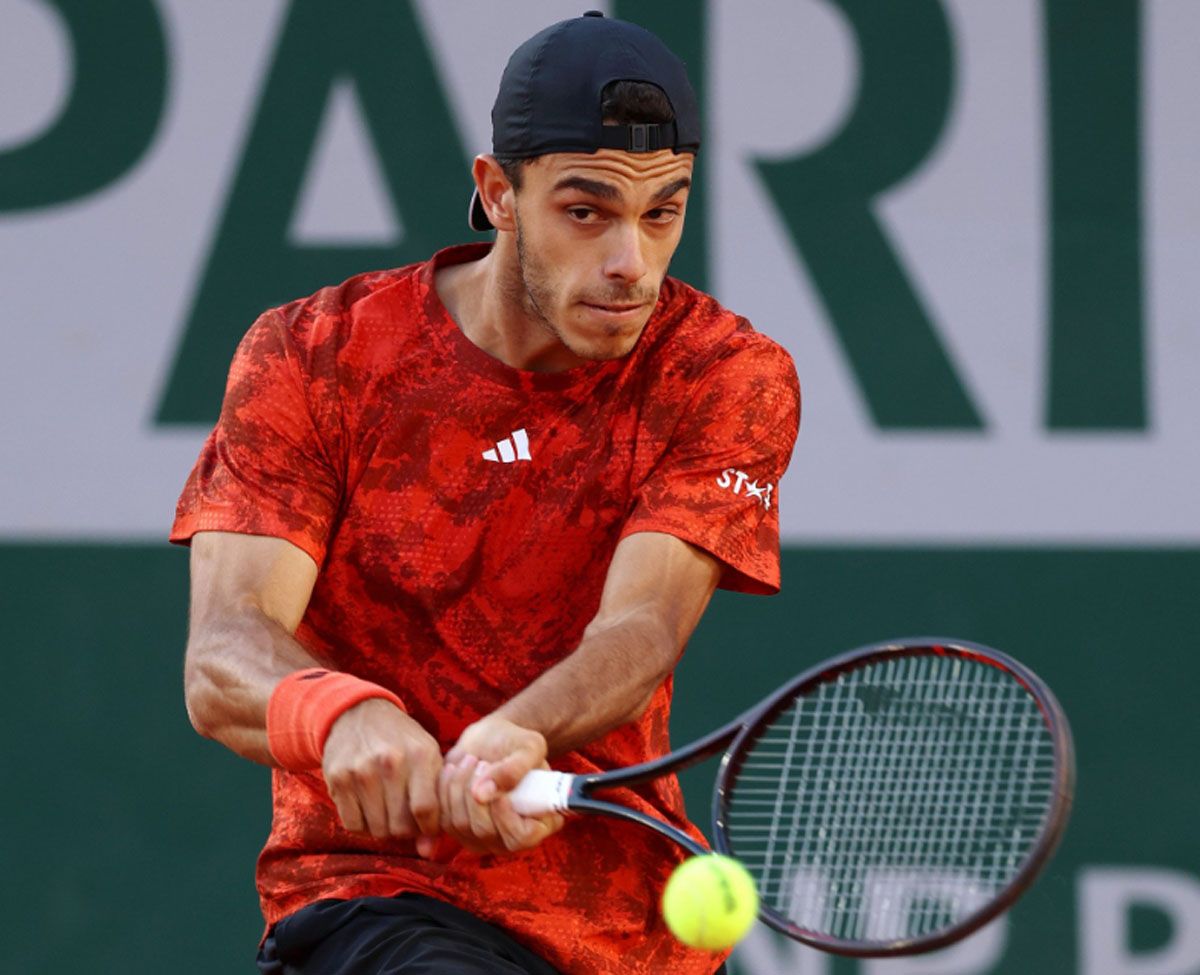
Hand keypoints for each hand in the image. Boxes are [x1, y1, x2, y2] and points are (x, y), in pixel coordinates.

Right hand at [321, 698, 442, 856]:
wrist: (358, 713)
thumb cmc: (401, 740)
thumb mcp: (426, 759)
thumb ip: (435, 802)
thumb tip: (427, 852)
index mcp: (420, 754)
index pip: (426, 810)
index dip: (429, 827)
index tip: (427, 824)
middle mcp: (390, 762)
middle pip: (400, 826)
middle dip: (406, 830)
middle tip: (405, 818)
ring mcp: (360, 771)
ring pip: (376, 830)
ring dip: (384, 828)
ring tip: (387, 810)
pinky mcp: (338, 779)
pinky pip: (353, 825)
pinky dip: (363, 824)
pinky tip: (368, 807)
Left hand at [439, 715, 563, 854]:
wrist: (492, 739)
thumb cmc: (517, 742)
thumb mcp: (528, 747)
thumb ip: (513, 770)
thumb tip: (481, 795)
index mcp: (540, 822)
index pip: (521, 837)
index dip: (506, 818)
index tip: (500, 791)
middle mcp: (511, 837)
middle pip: (485, 832)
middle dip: (476, 795)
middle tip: (481, 763)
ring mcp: (483, 837)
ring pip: (460, 826)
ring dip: (459, 789)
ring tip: (470, 761)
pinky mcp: (458, 829)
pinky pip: (442, 819)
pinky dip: (443, 791)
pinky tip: (453, 769)